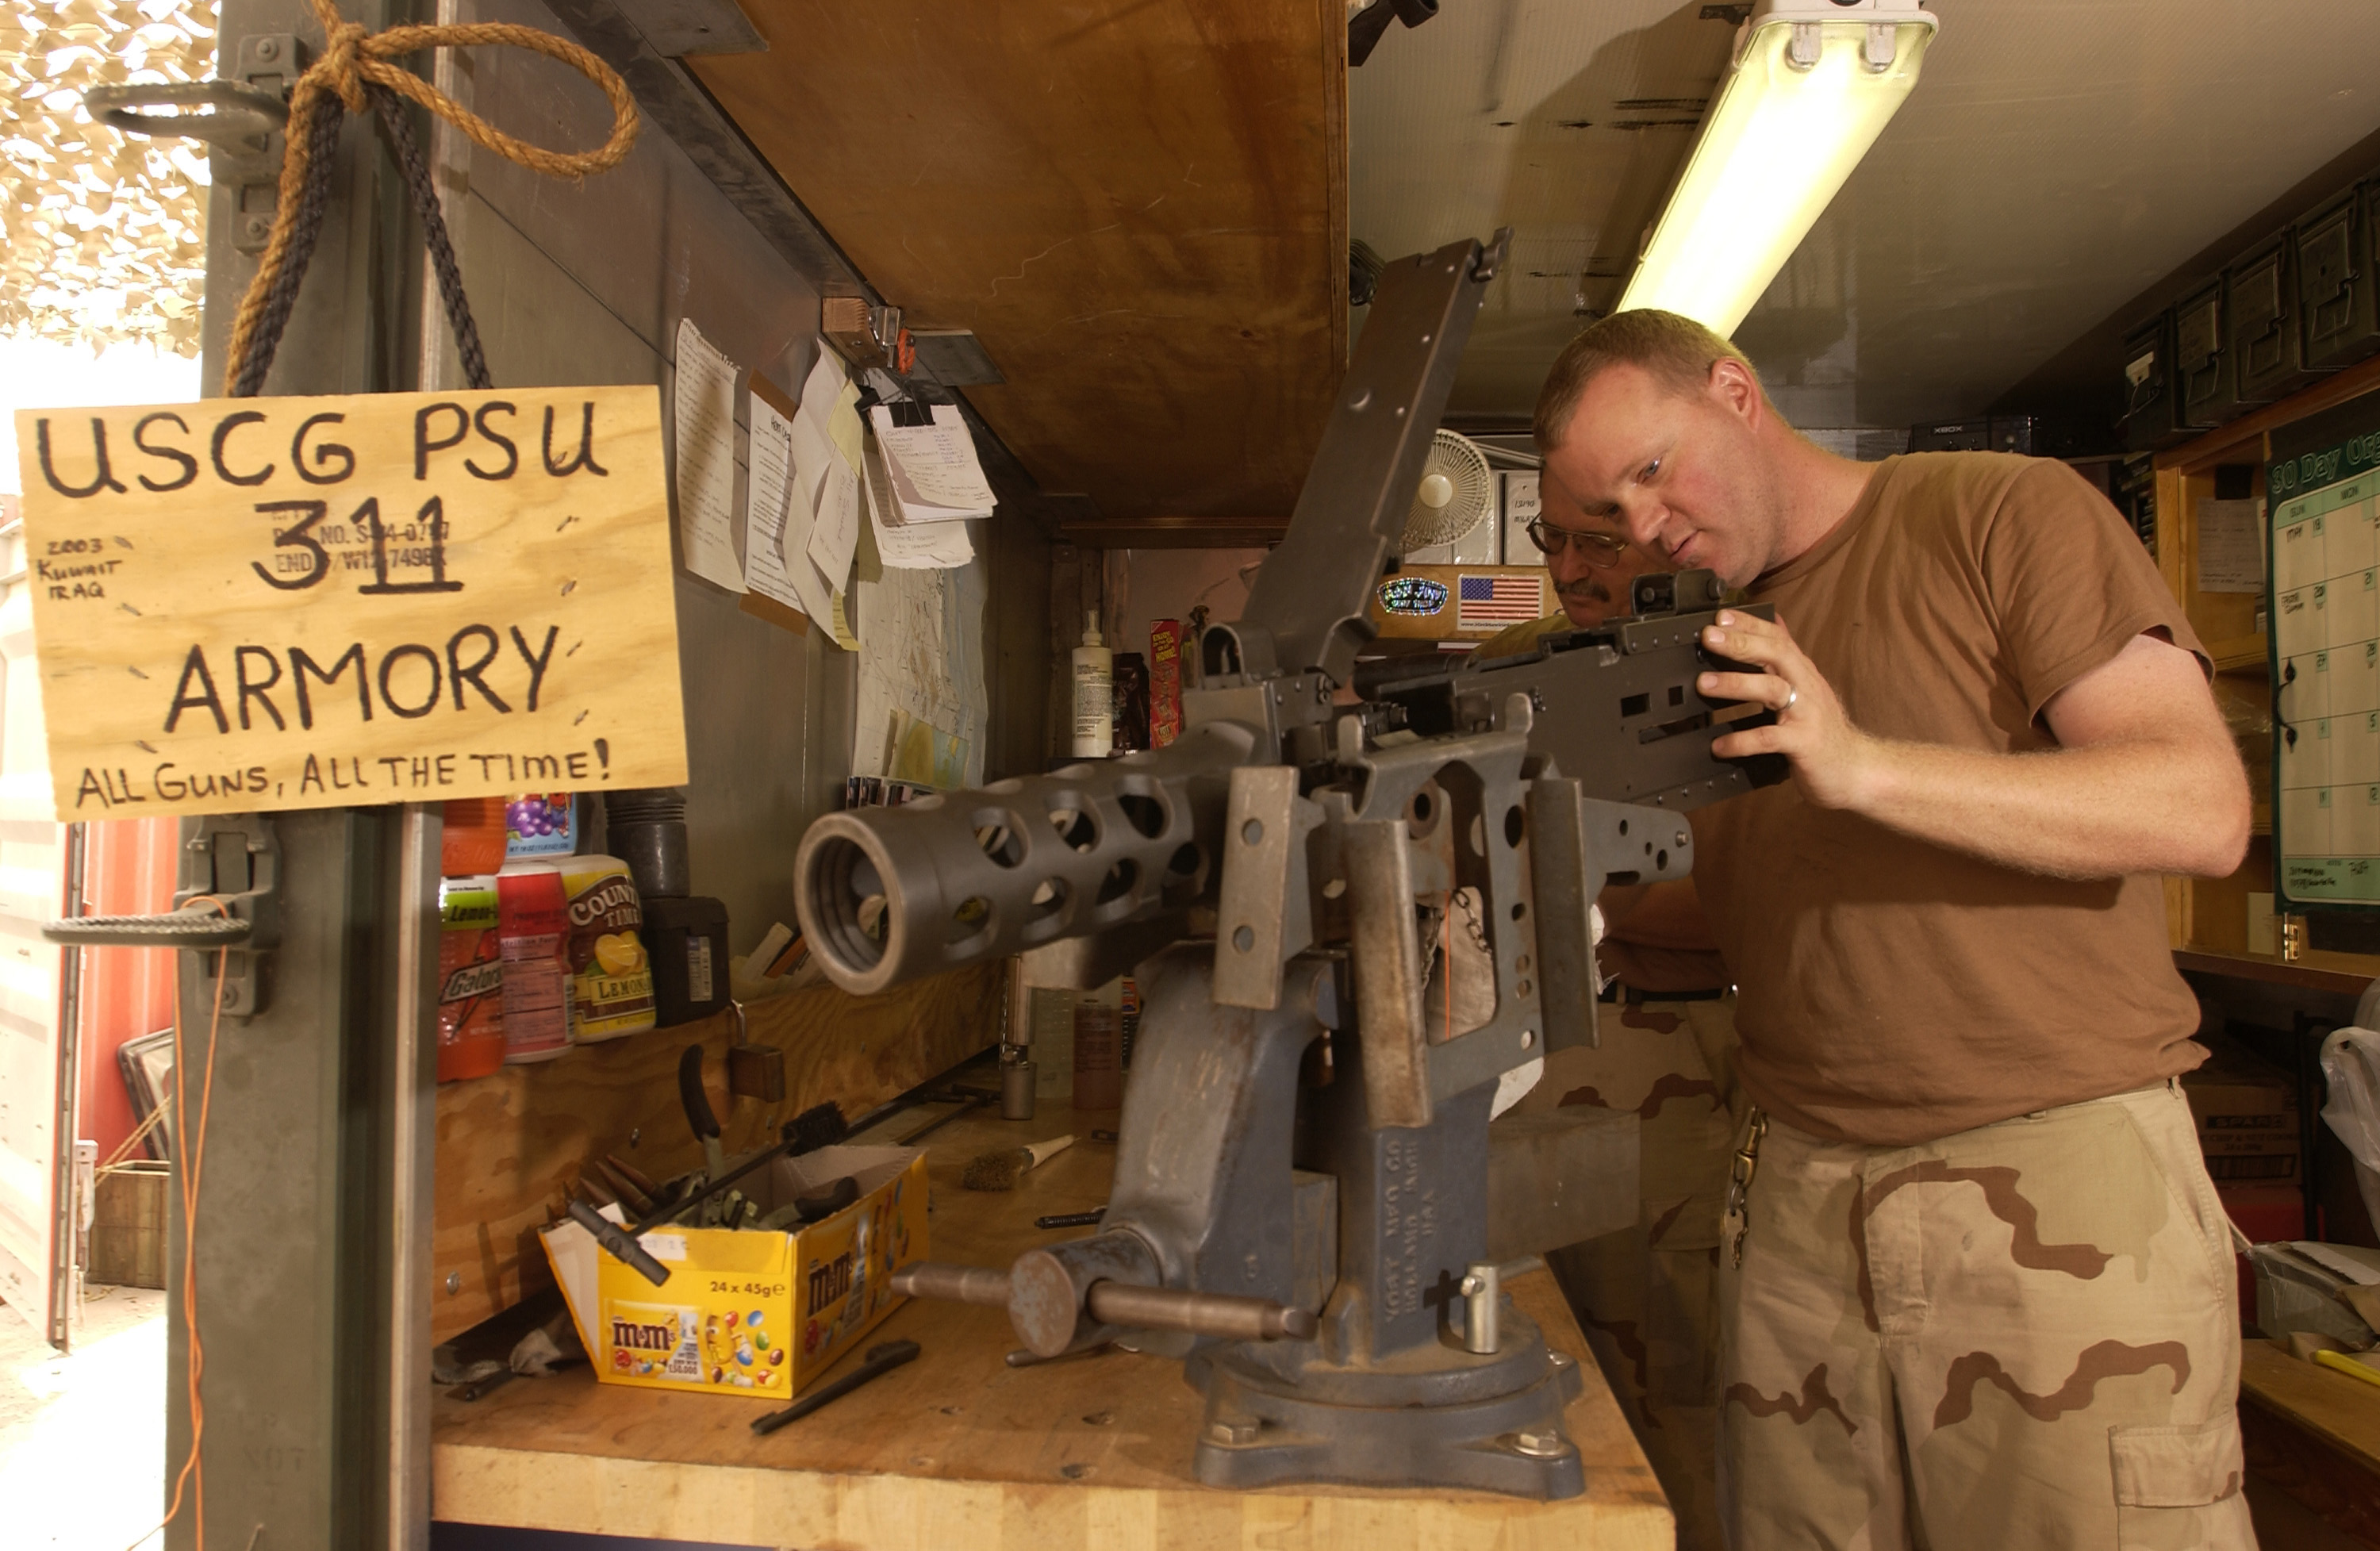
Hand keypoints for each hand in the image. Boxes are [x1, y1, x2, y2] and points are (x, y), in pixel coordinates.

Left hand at [1697, 611, 1880, 811]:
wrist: (1855, 768)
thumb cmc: (1822, 728)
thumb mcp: (1806, 686)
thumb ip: (1787, 658)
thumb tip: (1774, 622)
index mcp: (1802, 673)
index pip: (1777, 638)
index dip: (1750, 624)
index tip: (1720, 616)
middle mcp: (1806, 687)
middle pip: (1776, 654)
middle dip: (1741, 642)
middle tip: (1708, 637)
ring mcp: (1806, 714)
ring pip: (1772, 690)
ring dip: (1736, 683)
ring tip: (1703, 683)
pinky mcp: (1804, 743)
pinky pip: (1770, 739)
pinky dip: (1742, 741)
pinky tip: (1720, 745)